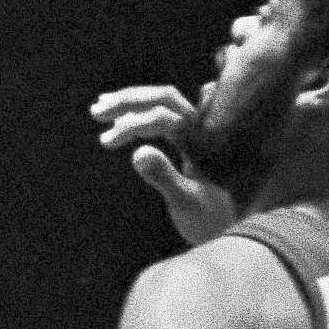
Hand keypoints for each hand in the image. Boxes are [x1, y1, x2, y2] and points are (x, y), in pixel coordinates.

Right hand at [90, 84, 235, 245]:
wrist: (232, 231)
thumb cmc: (212, 222)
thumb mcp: (187, 202)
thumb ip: (165, 177)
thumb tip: (138, 152)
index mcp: (203, 141)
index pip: (164, 116)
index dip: (132, 124)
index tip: (106, 141)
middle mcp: (203, 131)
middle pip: (164, 98)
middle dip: (130, 100)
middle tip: (96, 110)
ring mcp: (197, 135)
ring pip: (164, 103)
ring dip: (132, 102)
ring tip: (99, 108)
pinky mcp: (190, 142)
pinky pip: (164, 114)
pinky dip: (139, 112)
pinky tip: (121, 119)